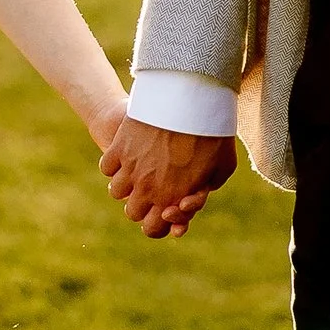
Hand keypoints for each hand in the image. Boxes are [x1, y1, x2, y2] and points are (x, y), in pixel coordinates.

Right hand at [99, 113, 235, 238]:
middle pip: (131, 212)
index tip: (163, 208)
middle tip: (152, 187)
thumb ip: (205, 188)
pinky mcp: (119, 148)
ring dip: (126, 183)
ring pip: (116, 191)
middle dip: (141, 204)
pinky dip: (114, 164)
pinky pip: (106, 168)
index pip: (152, 229)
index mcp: (173, 199)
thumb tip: (192, 196)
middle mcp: (148, 189)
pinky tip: (127, 154)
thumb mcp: (222, 167)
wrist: (193, 99)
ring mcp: (131, 169)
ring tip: (138, 168)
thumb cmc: (214, 133)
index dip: (157, 224)